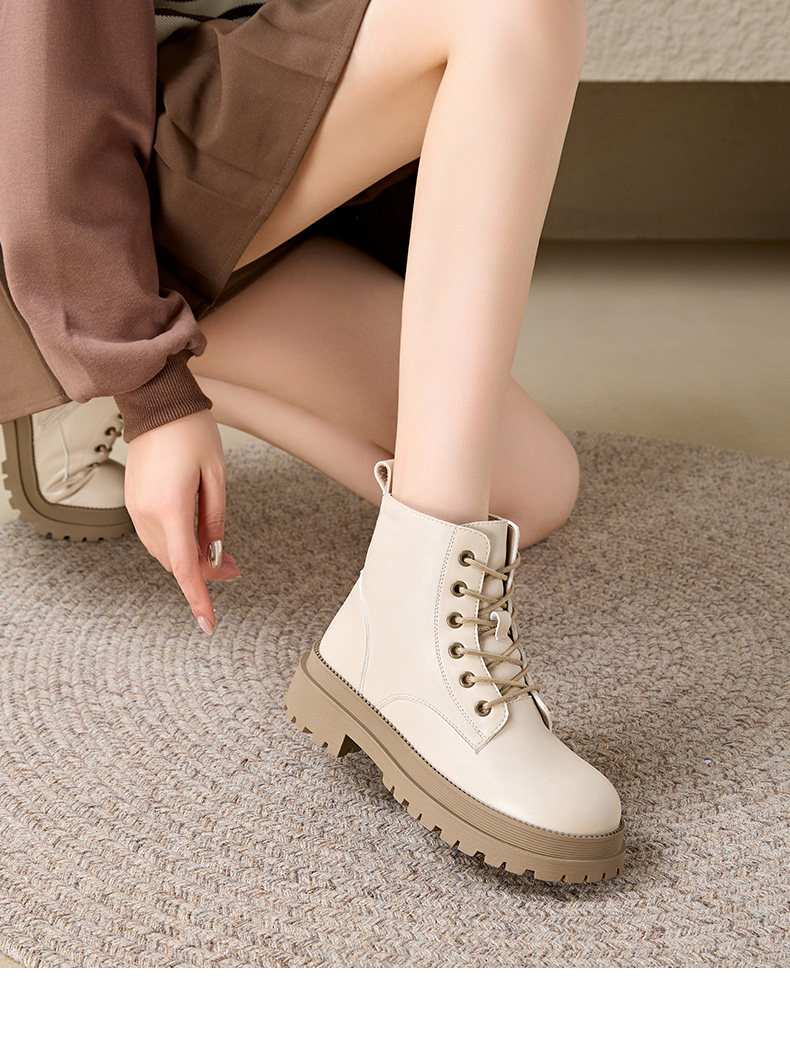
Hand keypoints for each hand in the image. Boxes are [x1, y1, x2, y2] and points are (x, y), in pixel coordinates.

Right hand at [124, 409, 241, 633]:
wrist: (157, 403)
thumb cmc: (191, 432)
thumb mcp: (216, 475)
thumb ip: (215, 519)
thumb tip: (215, 554)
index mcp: (170, 508)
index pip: (184, 567)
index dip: (198, 598)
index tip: (208, 624)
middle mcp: (147, 513)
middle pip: (175, 562)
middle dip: (204, 573)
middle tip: (234, 567)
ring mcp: (136, 508)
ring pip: (165, 553)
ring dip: (190, 559)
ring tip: (220, 553)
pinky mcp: (134, 502)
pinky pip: (156, 536)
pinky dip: (176, 545)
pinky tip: (196, 538)